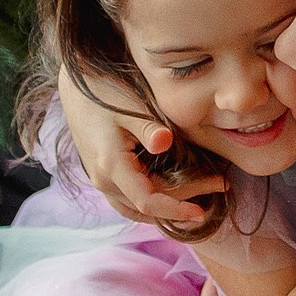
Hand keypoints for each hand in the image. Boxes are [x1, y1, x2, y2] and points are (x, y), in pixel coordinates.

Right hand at [61, 65, 224, 224]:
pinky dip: (150, 205)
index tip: (201, 212)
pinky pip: (126, 201)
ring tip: (199, 203)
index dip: (175, 209)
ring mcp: (100, 179)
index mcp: (111, 165)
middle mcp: (103, 179)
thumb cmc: (105, 91)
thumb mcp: (129, 105)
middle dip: (184, 201)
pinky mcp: (102, 174)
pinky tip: (172, 198)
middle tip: (220, 186)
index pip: (146, 201)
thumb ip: (147, 127)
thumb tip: (164, 142)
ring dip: (166, 210)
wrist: (75, 83)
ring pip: (134, 209)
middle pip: (147, 206)